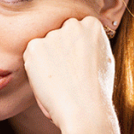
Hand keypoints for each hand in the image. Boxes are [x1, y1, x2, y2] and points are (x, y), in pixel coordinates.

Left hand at [22, 17, 115, 132]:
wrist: (84, 109)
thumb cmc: (95, 91)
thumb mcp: (103, 60)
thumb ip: (90, 45)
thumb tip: (79, 44)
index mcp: (92, 25)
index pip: (76, 30)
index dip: (74, 50)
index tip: (77, 65)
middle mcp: (73, 24)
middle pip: (58, 35)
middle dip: (59, 51)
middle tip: (66, 75)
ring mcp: (53, 34)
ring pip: (43, 46)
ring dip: (46, 60)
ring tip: (59, 81)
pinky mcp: (35, 46)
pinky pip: (31, 55)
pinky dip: (34, 68)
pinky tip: (48, 81)